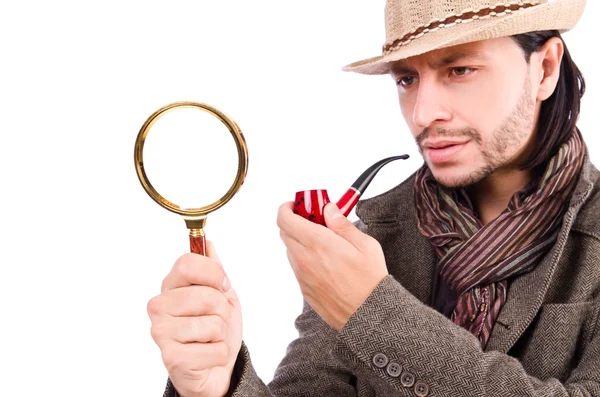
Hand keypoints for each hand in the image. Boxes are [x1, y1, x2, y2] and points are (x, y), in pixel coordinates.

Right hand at [147, 242, 241, 396]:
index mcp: (170, 285)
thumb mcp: (221, 293)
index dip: (214, 273)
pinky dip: (220, 354)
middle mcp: (159, 306)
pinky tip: (206, 355)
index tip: (222, 286)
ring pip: (214, 324)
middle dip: (223, 310)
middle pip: (207, 295)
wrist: (216, 368)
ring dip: (221, 334)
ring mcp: (161, 332)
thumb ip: (213, 269)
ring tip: (209, 338)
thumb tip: (207, 243)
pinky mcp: (171, 358)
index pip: (188, 262)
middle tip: (215, 319)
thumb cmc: (215, 328)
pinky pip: (216, 349)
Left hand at [278, 202, 387, 330]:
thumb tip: (329, 210)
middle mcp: (304, 259)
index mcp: (317, 243)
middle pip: (285, 232)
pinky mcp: (304, 289)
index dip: (287, 208)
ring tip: (323, 242)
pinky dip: (305, 257)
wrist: (368, 315)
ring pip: (290, 249)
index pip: (285, 219)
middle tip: (315, 219)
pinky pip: (297, 266)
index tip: (299, 204)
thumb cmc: (370, 281)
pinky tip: (325, 260)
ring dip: (300, 240)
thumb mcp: (364, 245)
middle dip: (296, 221)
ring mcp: (302, 275)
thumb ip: (342, 224)